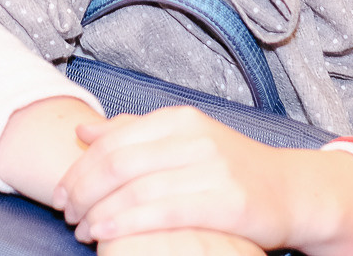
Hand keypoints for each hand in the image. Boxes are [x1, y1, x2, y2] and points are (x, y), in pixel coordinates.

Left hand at [57, 107, 352, 255]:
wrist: (291, 191)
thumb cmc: (231, 168)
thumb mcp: (184, 140)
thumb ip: (133, 134)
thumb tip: (83, 130)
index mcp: (180, 118)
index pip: (113, 139)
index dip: (79, 167)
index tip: (60, 191)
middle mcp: (195, 137)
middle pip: (117, 163)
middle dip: (82, 191)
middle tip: (66, 213)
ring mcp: (212, 168)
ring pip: (135, 189)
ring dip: (99, 212)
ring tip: (83, 229)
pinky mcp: (226, 201)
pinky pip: (163, 212)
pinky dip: (126, 223)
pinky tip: (106, 234)